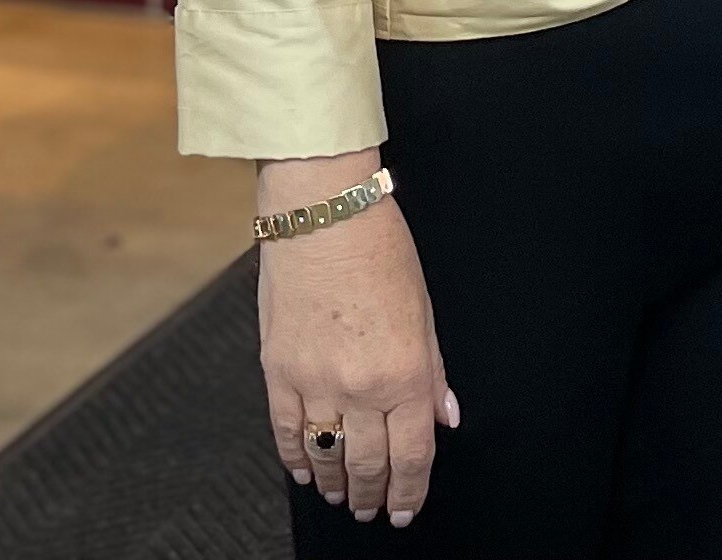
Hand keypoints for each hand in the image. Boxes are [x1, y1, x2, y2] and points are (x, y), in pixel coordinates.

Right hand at [257, 169, 456, 526]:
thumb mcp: (424, 309)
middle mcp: (360, 385)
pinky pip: (286, 432)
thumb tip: (443, 416)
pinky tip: (305, 471)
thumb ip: (432, 371)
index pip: (411, 454)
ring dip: (337, 484)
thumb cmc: (376, 247)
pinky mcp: (277, 370)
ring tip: (343, 496)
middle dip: (374, 496)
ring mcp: (315, 381)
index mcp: (404, 371)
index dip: (409, 492)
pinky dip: (295, 459)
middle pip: (368, 464)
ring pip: (326, 456)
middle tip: (374, 510)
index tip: (405, 509)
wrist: (321, 210)